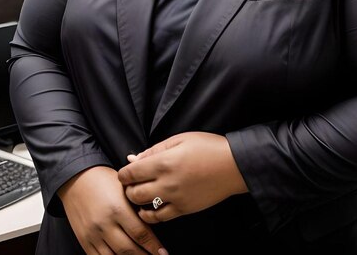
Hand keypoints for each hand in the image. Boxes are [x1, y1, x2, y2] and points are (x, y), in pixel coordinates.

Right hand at [58, 165, 168, 254]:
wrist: (77, 179)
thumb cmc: (104, 180)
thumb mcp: (124, 188)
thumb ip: (137, 205)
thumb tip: (153, 220)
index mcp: (118, 209)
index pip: (140, 233)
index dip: (153, 245)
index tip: (162, 252)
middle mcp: (105, 224)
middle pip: (128, 249)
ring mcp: (93, 235)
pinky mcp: (84, 241)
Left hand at [117, 132, 247, 223]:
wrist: (233, 165)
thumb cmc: (208, 147)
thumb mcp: (181, 138)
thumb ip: (155, 149)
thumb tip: (132, 158)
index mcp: (164, 162)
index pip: (131, 172)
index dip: (123, 173)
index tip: (125, 171)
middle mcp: (166, 182)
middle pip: (133, 192)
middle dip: (128, 187)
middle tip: (132, 182)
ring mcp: (175, 198)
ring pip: (143, 207)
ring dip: (137, 201)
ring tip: (140, 193)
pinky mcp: (184, 209)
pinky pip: (160, 218)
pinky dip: (150, 214)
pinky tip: (150, 207)